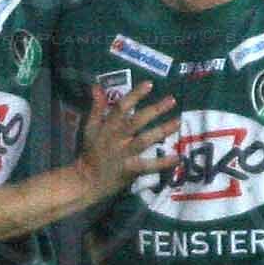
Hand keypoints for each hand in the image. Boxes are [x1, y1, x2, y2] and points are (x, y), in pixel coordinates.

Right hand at [76, 81, 178, 195]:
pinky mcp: (129, 169)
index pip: (120, 107)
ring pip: (144, 140)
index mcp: (108, 127)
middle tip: (172, 99)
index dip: (134, 95)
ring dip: (161, 131)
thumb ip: (96, 108)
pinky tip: (177, 158)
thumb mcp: (89, 128)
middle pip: (136, 121)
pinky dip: (162, 163)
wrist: (85, 180)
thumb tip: (97, 86)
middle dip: (154, 110)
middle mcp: (117, 138)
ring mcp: (124, 154)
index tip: (149, 84)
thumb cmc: (90, 153)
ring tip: (178, 122)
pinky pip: (147, 165)